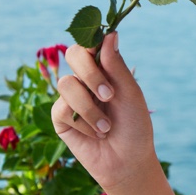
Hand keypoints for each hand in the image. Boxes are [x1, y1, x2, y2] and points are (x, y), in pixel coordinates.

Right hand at [51, 32, 158, 192]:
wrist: (128, 161)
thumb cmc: (135, 126)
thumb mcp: (130, 93)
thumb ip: (116, 65)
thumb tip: (110, 33)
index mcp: (106, 69)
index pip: (92, 43)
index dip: (93, 42)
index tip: (101, 48)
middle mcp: (86, 79)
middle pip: (73, 54)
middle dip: (91, 73)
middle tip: (109, 94)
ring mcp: (72, 97)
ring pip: (67, 83)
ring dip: (90, 107)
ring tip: (107, 126)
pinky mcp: (61, 118)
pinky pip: (62, 109)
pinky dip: (83, 122)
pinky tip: (96, 133)